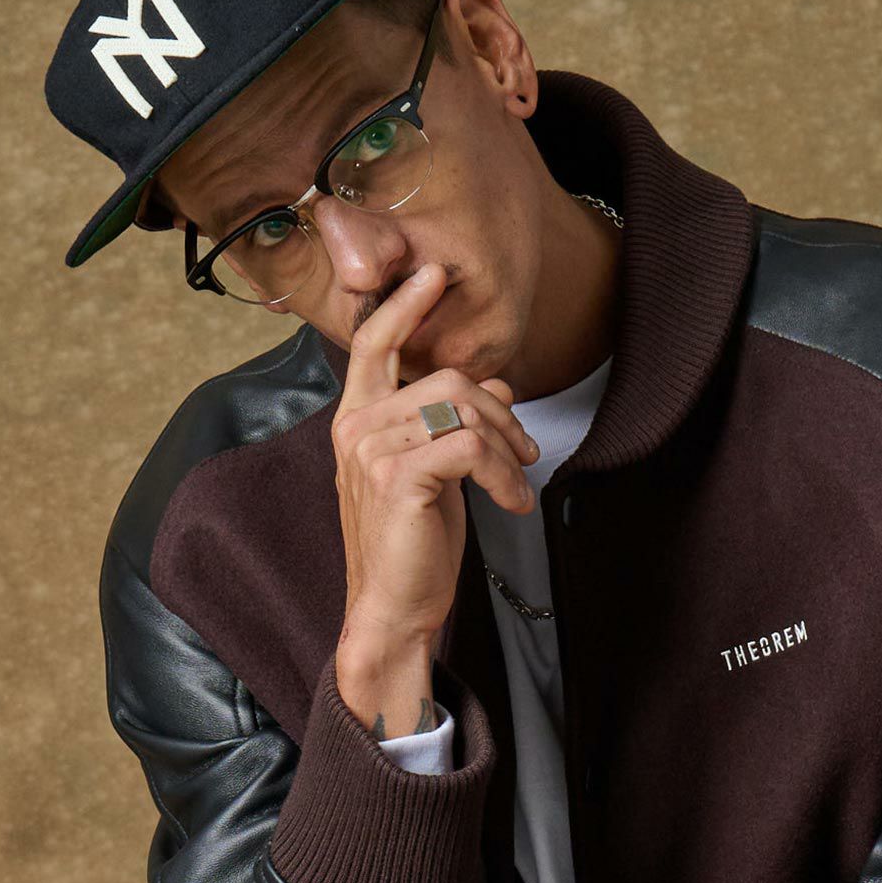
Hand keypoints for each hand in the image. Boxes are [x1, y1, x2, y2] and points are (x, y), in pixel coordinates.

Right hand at [330, 261, 540, 657]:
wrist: (393, 608)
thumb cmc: (412, 545)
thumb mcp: (437, 474)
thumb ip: (452, 425)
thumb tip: (495, 386)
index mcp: (357, 421)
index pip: (372, 344)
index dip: (404, 305)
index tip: (434, 274)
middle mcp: (356, 428)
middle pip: (447, 380)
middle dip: (501, 414)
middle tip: (525, 453)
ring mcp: (372, 450)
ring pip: (464, 412)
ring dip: (508, 448)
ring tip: (518, 483)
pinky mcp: (399, 476)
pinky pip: (471, 447)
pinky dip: (504, 475)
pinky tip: (512, 504)